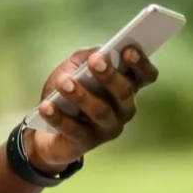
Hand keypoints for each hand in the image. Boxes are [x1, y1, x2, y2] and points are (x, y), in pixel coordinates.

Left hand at [24, 45, 159, 172]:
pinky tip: (46, 106)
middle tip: (95, 60)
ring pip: (101, 111)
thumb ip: (85, 56)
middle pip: (125, 92)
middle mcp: (124, 109)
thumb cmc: (68, 89)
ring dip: (82, 96)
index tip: (128, 49)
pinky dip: (59, 117)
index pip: (145, 75)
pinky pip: (74, 129)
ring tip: (64, 83)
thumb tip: (95, 52)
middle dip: (110, 75)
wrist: (46, 127)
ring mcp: (107, 128)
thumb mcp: (74, 68)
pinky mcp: (87, 142)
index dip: (140, 63)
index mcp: (126, 86)